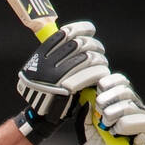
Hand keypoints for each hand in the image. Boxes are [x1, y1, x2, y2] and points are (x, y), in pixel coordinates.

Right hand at [14, 21, 108, 144]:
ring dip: (99, 59)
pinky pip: (89, 73)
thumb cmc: (47, 90)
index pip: (65, 33)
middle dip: (93, 45)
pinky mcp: (67, 88)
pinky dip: (99, 71)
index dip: (81, 28)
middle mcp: (48, 63)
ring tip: (103, 63)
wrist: (40, 115)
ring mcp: (57, 75)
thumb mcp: (43, 69)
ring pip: (87, 58)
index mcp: (41, 55)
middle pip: (78, 44)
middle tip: (100, 51)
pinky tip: (103, 72)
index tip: (91, 30)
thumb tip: (78, 39)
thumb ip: (56, 56)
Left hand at [77, 72, 144, 144]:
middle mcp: (134, 104)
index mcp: (119, 98)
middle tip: (100, 115)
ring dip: (114, 116)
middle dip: (107, 102)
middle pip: (125, 91)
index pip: (120, 80)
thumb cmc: (93, 140)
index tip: (97, 93)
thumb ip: (84, 109)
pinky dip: (126, 127)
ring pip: (131, 106)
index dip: (108, 84)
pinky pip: (143, 123)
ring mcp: (142, 117)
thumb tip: (88, 96)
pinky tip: (117, 134)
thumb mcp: (83, 123)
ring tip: (107, 127)